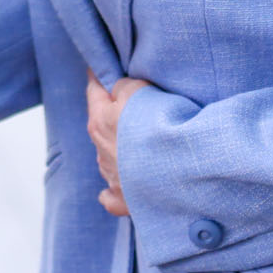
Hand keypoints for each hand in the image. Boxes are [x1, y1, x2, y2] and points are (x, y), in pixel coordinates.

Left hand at [85, 74, 151, 215]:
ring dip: (120, 152)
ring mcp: (111, 179)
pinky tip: (127, 186)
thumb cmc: (159, 128)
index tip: (100, 71)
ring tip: (144, 150)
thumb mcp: (139, 91)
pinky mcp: (124, 202)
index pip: (93, 92)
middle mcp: (100, 151)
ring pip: (108, 159)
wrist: (179, 175)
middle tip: (135, 112)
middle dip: (113, 119)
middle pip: (102, 127)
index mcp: (99, 122)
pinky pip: (113, 194)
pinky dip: (119, 188)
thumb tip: (116, 89)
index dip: (99, 79)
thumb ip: (123, 86)